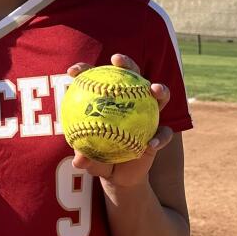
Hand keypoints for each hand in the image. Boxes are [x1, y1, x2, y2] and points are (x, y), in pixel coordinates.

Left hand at [65, 53, 172, 189]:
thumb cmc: (100, 160)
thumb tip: (79, 159)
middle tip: (116, 59)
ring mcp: (149, 115)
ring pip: (159, 96)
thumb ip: (85, 157)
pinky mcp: (160, 133)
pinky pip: (164, 133)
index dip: (85, 71)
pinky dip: (159, 138)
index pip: (98, 80)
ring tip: (153, 90)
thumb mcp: (90, 160)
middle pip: (132, 75)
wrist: (118, 176)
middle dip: (126, 63)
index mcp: (110, 101)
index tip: (72, 71)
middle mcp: (131, 102)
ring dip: (160, 89)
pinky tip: (150, 144)